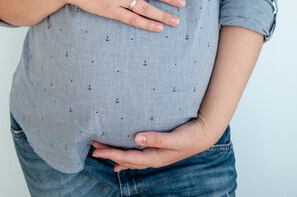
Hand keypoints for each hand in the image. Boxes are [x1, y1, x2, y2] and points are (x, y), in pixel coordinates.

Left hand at [91, 116, 217, 171]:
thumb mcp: (174, 137)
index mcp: (154, 157)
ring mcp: (154, 156)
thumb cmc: (190, 136)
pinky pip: (137, 156)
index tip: (96, 150)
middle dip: (109, 153)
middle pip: (125, 159)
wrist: (203, 135)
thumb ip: (156, 138)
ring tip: (101, 151)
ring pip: (130, 158)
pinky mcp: (157, 150)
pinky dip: (126, 159)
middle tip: (93, 146)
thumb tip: (137, 138)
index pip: (127, 157)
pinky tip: (119, 162)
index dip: (111, 154)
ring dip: (115, 154)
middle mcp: (152, 159)